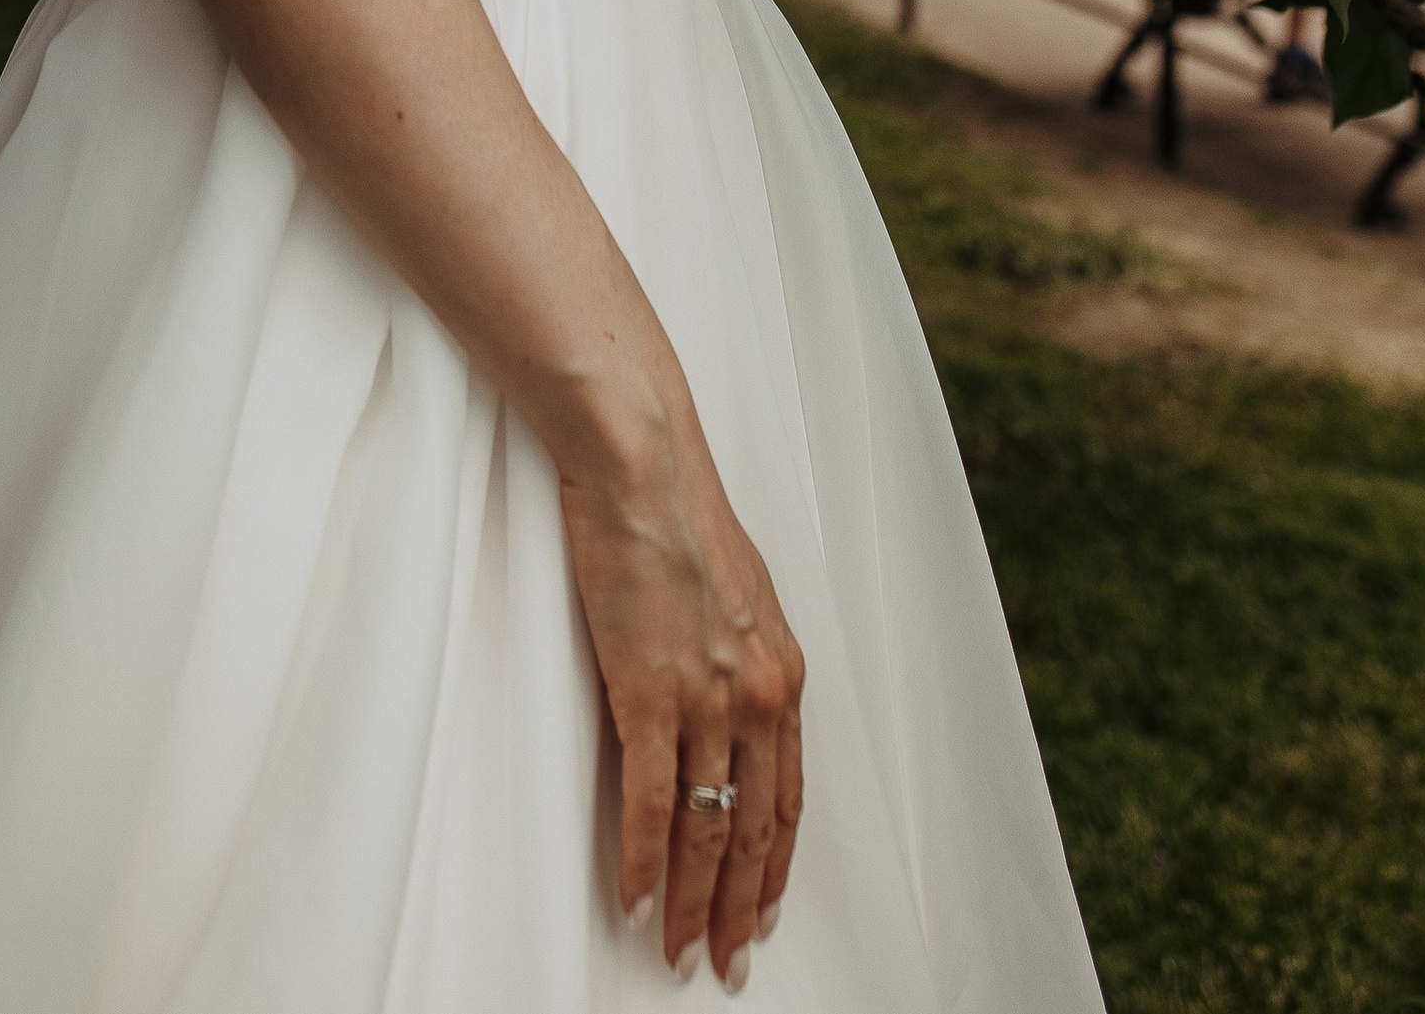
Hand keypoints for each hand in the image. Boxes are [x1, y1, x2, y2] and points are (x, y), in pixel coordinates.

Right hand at [560, 410, 805, 981]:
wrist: (641, 461)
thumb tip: (719, 695)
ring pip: (708, 829)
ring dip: (693, 903)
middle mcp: (760, 695)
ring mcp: (708, 697)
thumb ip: (733, 654)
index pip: (787, 796)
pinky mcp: (652, 691)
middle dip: (741, 906)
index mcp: (781, 672)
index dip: (773, 865)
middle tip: (726, 963)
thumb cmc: (675, 509)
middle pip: (755, 829)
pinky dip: (645, 862)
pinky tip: (637, 900)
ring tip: (679, 953)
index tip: (760, 910)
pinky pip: (653, 802)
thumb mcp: (733, 591)